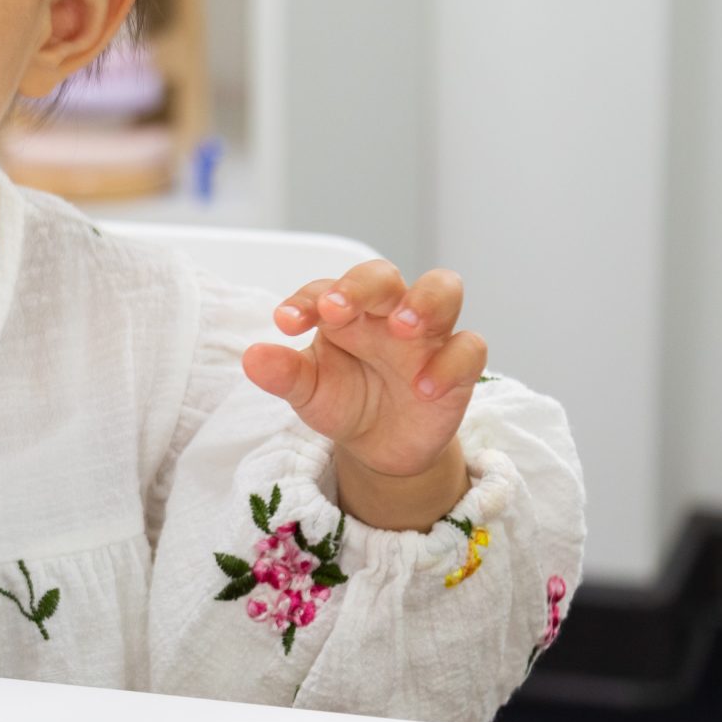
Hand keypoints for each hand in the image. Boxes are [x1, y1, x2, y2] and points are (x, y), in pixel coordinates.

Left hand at [241, 261, 484, 526]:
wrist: (381, 446)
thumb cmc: (344, 401)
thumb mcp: (308, 392)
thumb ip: (284, 374)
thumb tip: (252, 358)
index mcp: (345, 311)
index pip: (326, 289)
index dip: (306, 300)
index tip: (285, 322)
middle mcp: (387, 313)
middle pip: (384, 275)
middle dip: (362, 286)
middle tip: (337, 309)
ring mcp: (428, 335)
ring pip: (443, 289)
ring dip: (425, 302)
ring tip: (402, 327)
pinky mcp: (458, 365)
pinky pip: (468, 349)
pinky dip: (450, 364)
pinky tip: (423, 388)